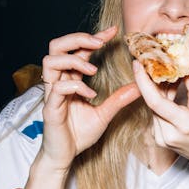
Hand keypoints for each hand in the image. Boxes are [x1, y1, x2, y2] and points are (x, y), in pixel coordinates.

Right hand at [41, 26, 139, 169]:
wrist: (65, 157)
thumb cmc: (78, 135)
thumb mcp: (104, 115)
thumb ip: (118, 100)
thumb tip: (138, 86)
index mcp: (69, 79)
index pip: (77, 49)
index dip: (94, 37)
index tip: (113, 32)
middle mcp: (58, 82)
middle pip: (56, 46)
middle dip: (78, 38)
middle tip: (99, 42)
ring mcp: (51, 93)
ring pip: (50, 60)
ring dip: (74, 61)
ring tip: (93, 70)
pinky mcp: (49, 107)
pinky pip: (57, 88)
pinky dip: (76, 87)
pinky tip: (91, 95)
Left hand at [133, 62, 188, 166]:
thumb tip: (183, 59)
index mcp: (183, 125)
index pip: (155, 102)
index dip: (143, 82)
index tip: (137, 63)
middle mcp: (167, 134)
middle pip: (152, 101)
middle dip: (153, 79)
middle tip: (154, 59)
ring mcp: (161, 138)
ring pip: (153, 106)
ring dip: (158, 88)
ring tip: (168, 73)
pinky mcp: (158, 137)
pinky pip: (156, 113)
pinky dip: (161, 99)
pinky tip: (169, 88)